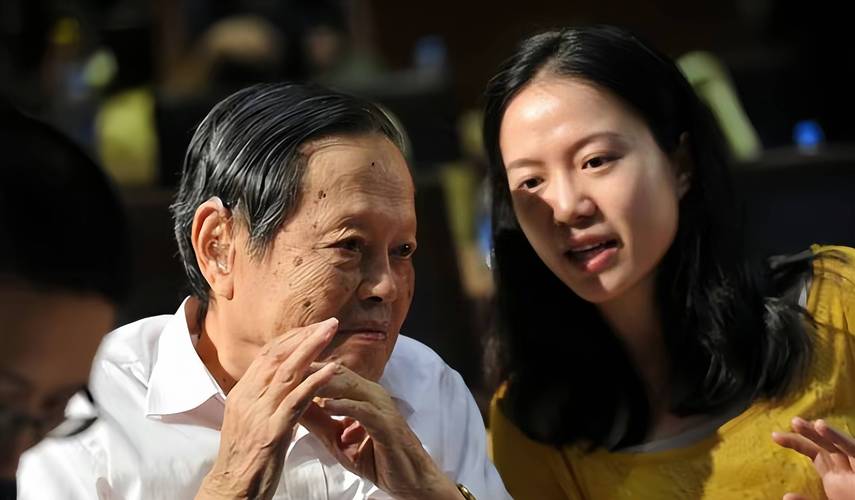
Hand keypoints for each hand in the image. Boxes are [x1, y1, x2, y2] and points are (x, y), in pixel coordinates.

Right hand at [196, 318, 339, 499]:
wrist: (231, 489)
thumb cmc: (244, 457)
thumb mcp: (248, 420)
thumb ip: (261, 397)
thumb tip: (277, 378)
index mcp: (242, 393)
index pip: (267, 355)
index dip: (292, 338)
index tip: (313, 326)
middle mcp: (248, 397)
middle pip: (277, 356)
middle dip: (304, 336)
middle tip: (329, 322)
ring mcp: (259, 413)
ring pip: (287, 372)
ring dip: (312, 349)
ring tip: (331, 333)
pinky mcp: (272, 431)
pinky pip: (296, 401)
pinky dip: (316, 382)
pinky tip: (332, 370)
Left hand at [300, 364, 460, 499]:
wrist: (409, 479)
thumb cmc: (375, 457)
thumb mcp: (337, 439)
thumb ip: (318, 420)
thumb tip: (292, 404)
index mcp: (360, 394)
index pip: (329, 373)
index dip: (306, 367)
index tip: (280, 364)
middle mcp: (371, 394)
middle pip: (337, 373)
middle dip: (312, 367)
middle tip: (285, 364)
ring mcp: (381, 407)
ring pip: (350, 386)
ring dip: (324, 381)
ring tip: (300, 378)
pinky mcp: (387, 424)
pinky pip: (364, 410)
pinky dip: (345, 406)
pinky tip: (327, 405)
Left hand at [773, 416, 854, 499]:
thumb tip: (786, 497)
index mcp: (837, 478)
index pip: (815, 454)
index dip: (797, 443)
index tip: (775, 436)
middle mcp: (847, 469)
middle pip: (824, 446)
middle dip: (806, 434)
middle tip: (788, 423)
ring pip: (837, 444)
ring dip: (819, 432)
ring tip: (798, 422)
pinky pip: (853, 449)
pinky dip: (838, 438)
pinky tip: (821, 427)